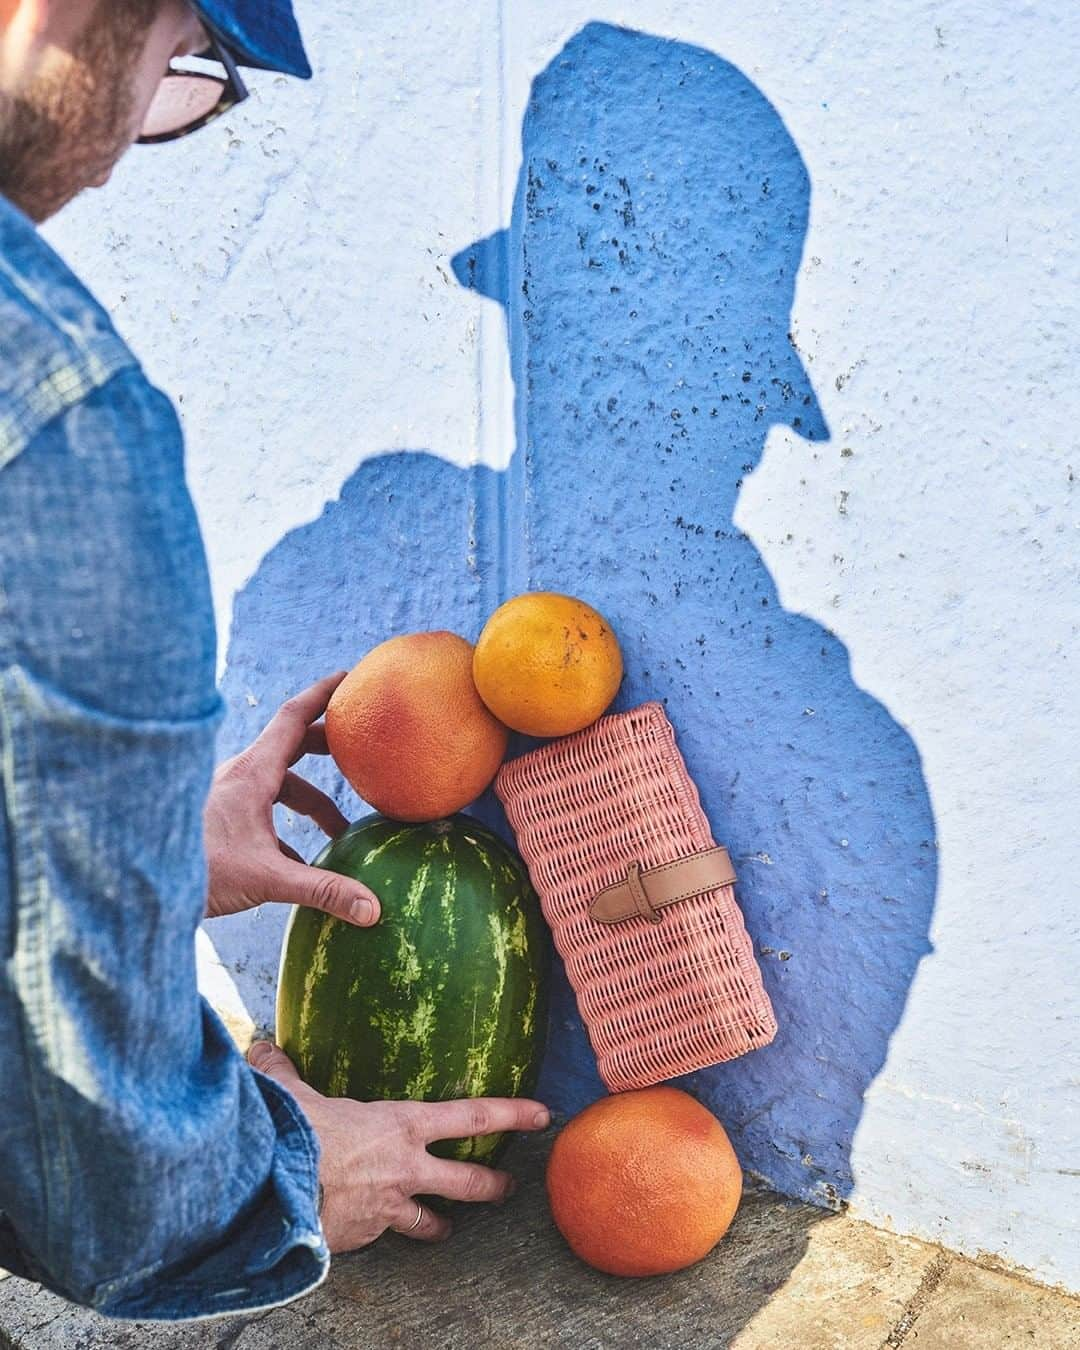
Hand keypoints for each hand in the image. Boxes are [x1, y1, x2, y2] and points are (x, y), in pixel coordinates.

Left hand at [204, 673, 379, 926]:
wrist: (135, 888)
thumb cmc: (198, 875)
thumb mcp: (268, 880)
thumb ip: (323, 890)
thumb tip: (373, 909)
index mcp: (253, 774)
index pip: (294, 718)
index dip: (323, 695)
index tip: (348, 678)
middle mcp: (239, 777)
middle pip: (291, 748)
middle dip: (327, 750)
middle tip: (358, 753)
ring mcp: (225, 797)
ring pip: (278, 786)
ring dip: (309, 803)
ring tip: (337, 833)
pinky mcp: (216, 820)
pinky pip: (260, 811)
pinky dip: (286, 827)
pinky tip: (298, 862)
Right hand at [247, 1041, 550, 1251]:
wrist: (277, 1195)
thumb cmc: (295, 1135)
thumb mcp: (293, 1093)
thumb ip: (285, 1071)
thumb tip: (263, 1050)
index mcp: (401, 1125)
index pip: (472, 1117)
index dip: (511, 1114)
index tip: (542, 1114)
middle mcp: (405, 1168)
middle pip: (466, 1182)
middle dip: (492, 1186)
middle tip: (509, 1188)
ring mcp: (389, 1208)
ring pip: (430, 1222)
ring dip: (440, 1227)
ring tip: (446, 1232)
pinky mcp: (365, 1237)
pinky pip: (380, 1237)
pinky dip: (377, 1234)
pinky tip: (368, 1234)